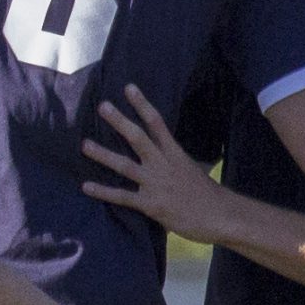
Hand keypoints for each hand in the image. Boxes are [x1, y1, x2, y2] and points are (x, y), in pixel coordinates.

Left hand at [82, 83, 224, 241]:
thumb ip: (180, 161)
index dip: (142, 104)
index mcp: (175, 153)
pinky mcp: (150, 204)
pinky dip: (103, 191)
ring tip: (85, 145)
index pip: (157, 123)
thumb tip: (176, 155)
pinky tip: (86, 186)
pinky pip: (122, 196)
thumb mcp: (195, 169)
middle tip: (102, 106)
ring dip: (103, 155)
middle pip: (138, 138)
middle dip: (120, 121)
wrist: (219, 216)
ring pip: (125, 165)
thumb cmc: (208, 195)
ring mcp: (155, 183)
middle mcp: (163, 164)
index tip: (129, 88)